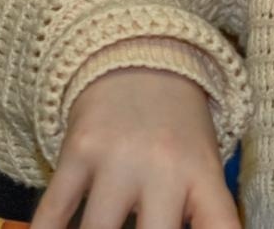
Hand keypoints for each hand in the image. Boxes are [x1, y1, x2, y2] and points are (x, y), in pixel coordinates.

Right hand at [33, 68, 239, 228]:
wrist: (141, 62)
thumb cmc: (177, 129)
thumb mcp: (202, 164)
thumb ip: (198, 212)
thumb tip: (185, 228)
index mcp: (202, 172)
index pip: (220, 224)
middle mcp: (163, 166)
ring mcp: (117, 158)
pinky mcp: (77, 150)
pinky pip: (53, 211)